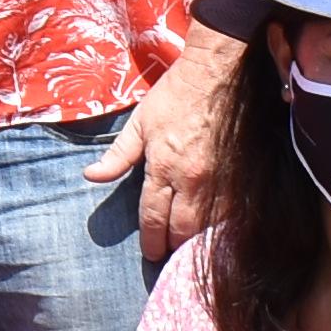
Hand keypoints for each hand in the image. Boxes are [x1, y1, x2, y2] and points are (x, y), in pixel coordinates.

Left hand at [86, 30, 234, 266]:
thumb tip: (91, 176)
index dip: (151, 240)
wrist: (216, 75)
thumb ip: (117, 156)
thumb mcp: (138, 123)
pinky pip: (231, 213)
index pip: (153, 216)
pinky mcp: (239, 175)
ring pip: (209, 226)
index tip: (150, 253)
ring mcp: (220, 180)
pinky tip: (214, 233)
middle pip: (183, 229)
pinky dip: (221, 227)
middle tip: (167, 255)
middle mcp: (192, 180)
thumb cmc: (174, 96)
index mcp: (163, 167)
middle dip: (173, 246)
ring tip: (188, 250)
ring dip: (197, 241)